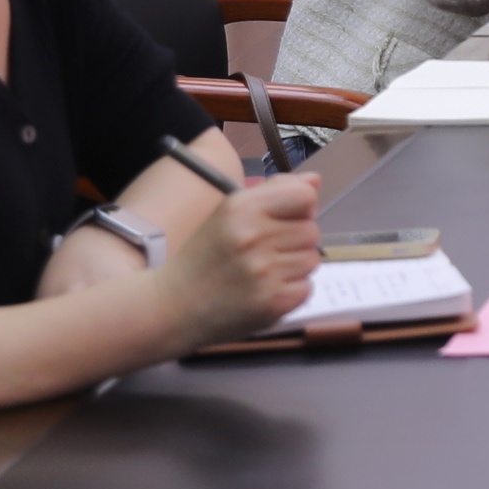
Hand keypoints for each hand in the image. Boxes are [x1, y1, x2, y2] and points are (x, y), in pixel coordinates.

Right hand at [158, 173, 321, 345]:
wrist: (172, 307)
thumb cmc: (205, 256)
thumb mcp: (229, 213)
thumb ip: (274, 192)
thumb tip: (316, 181)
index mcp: (241, 208)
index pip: (305, 196)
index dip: (301, 207)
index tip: (285, 219)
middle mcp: (254, 236)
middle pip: (312, 230)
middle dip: (295, 240)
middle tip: (265, 252)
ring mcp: (264, 271)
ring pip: (312, 259)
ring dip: (294, 266)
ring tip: (264, 272)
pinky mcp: (274, 302)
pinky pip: (307, 287)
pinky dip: (292, 290)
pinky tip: (265, 291)